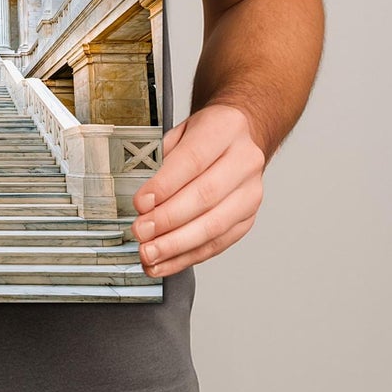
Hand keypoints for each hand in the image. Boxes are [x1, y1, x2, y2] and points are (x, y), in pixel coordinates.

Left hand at [130, 104, 264, 275]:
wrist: (239, 137)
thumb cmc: (206, 135)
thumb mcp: (181, 130)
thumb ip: (162, 158)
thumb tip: (144, 198)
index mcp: (225, 129)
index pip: (193, 160)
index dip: (165, 185)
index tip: (141, 203)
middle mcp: (245, 161)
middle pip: (205, 196)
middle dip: (167, 219)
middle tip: (141, 231)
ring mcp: (250, 193)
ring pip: (214, 226)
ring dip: (177, 245)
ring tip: (150, 253)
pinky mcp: (248, 219)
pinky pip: (218, 244)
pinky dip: (188, 256)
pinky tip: (166, 262)